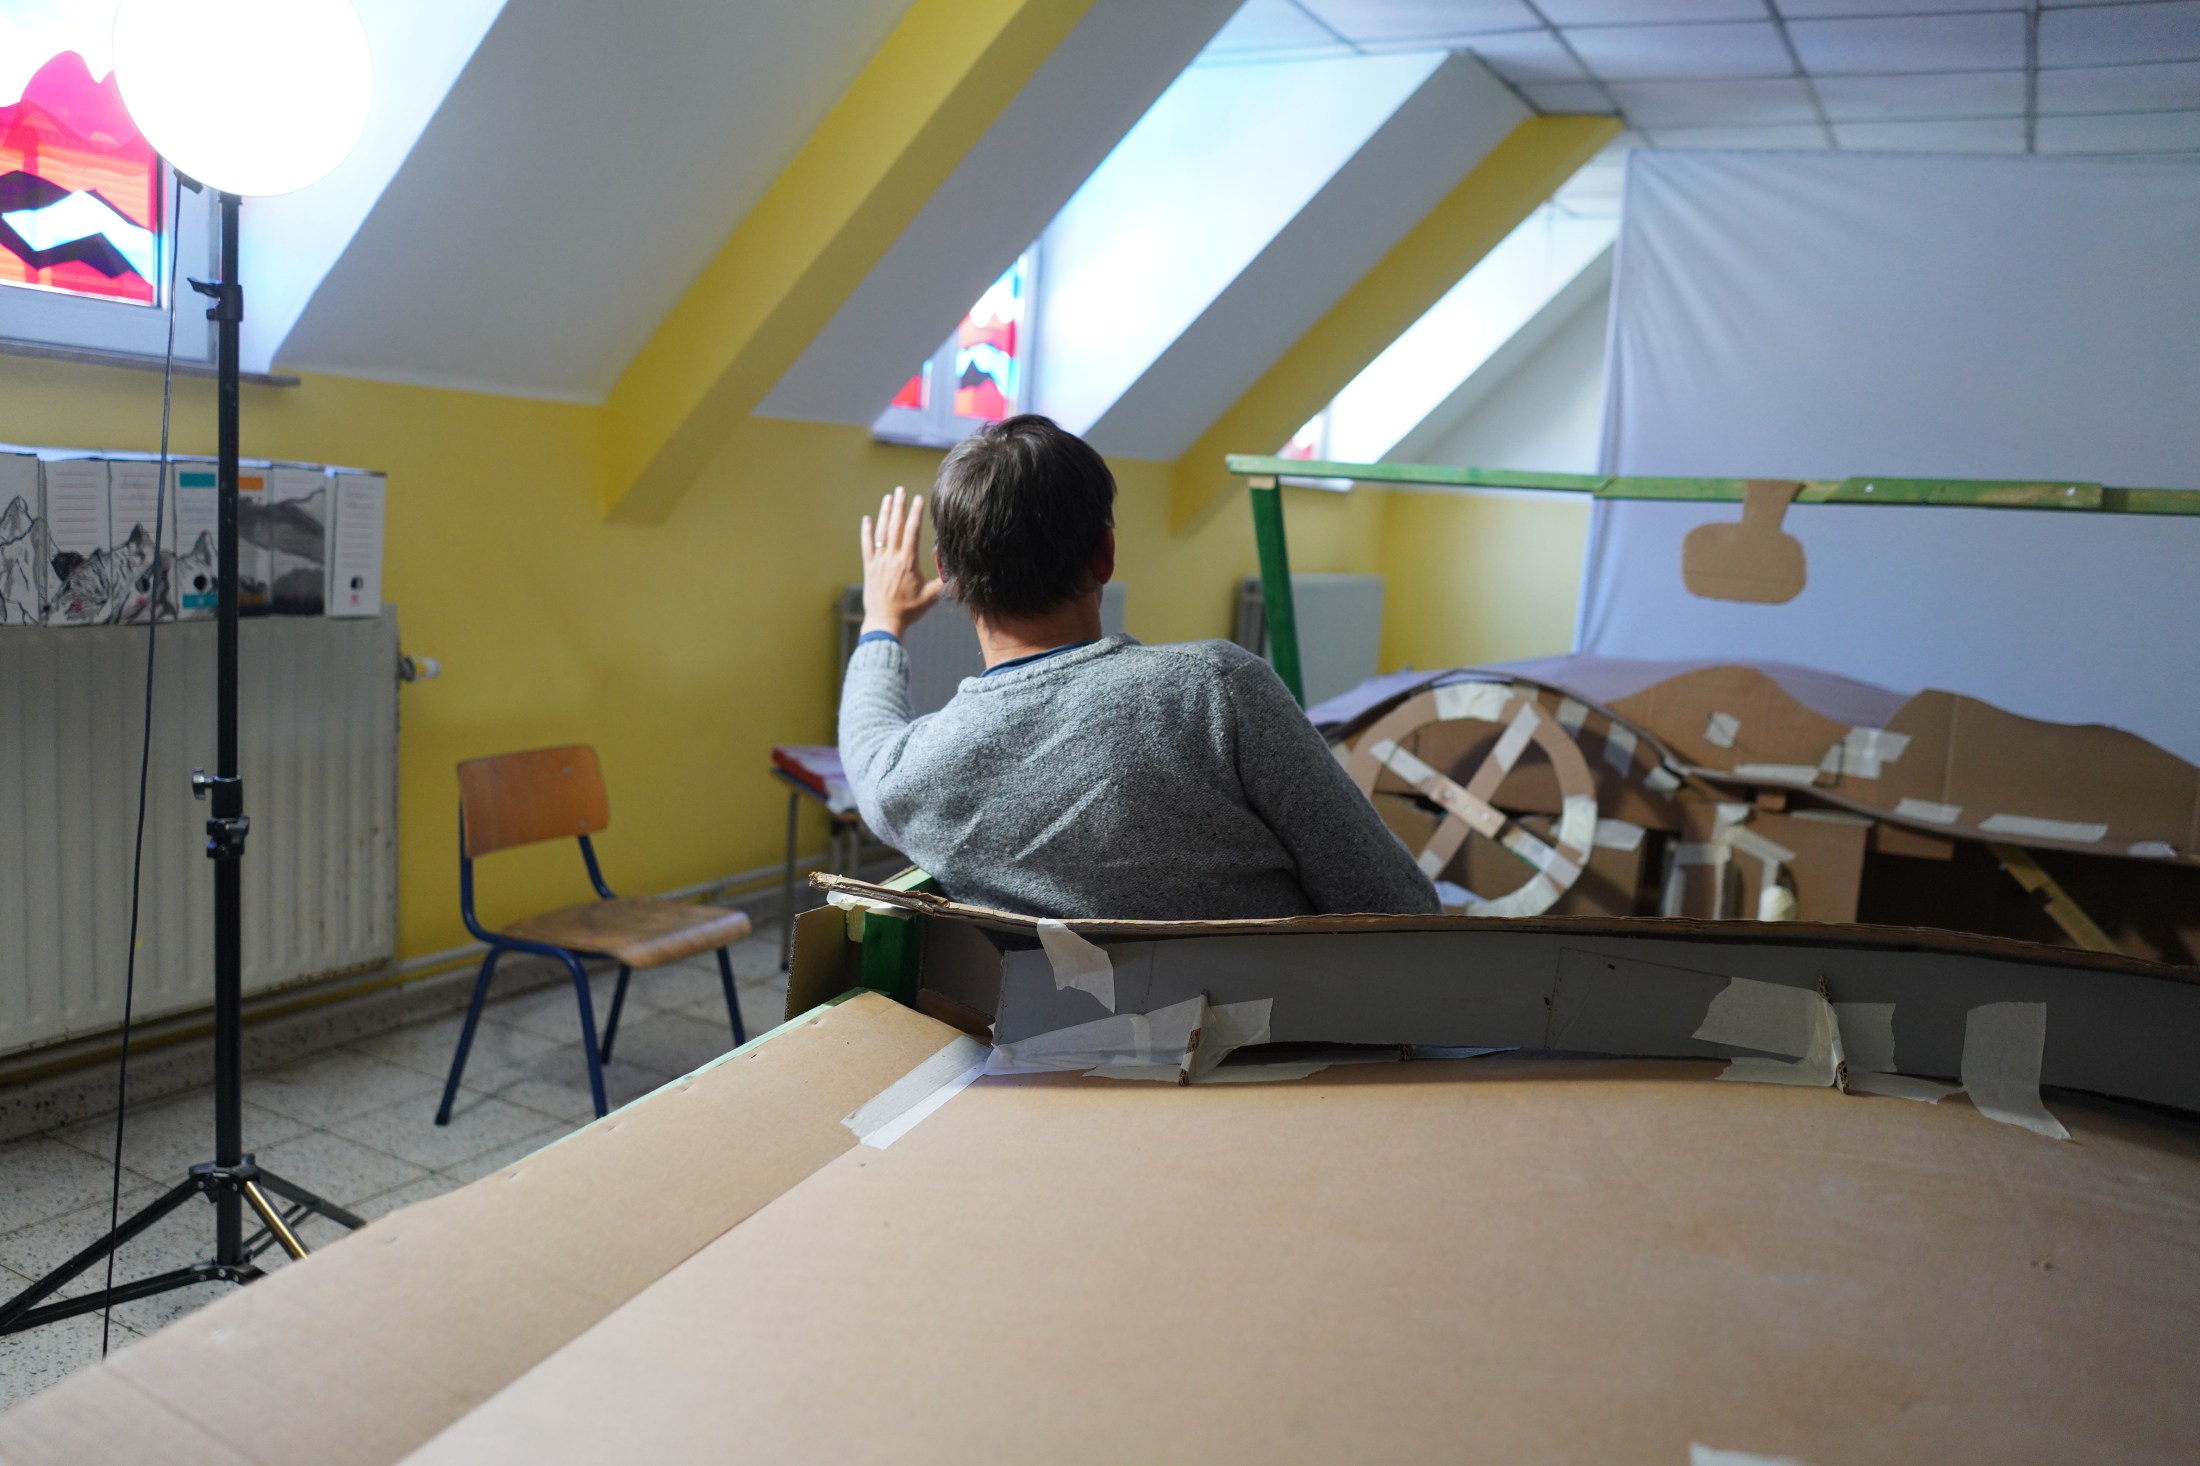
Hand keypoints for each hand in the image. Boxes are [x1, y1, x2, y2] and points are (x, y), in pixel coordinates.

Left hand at [859, 485, 941, 637]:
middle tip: (901, 489)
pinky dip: (867, 531)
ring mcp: (878, 561)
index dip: (915, 513)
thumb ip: (945, 582)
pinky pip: (867, 545)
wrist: (885, 622)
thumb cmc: (909, 610)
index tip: (918, 499)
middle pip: (895, 526)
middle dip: (899, 506)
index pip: (912, 531)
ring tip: (888, 498)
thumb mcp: (931, 596)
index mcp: (908, 562)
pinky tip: (867, 519)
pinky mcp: (869, 567)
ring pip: (881, 532)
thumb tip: (960, 571)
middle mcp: (892, 558)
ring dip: (885, 513)